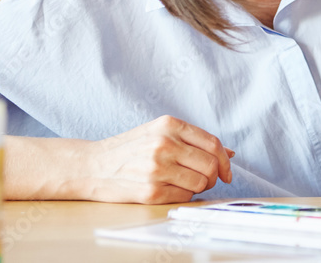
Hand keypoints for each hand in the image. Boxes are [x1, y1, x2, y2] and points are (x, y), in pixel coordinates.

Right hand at [84, 115, 234, 203]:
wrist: (92, 166)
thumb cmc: (128, 149)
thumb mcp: (158, 132)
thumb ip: (193, 140)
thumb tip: (229, 153)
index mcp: (169, 125)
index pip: (212, 143)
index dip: (224, 160)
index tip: (226, 171)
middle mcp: (164, 144)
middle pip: (210, 165)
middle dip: (213, 176)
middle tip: (205, 180)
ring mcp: (157, 168)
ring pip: (201, 183)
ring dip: (198, 187)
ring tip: (182, 183)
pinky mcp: (151, 191)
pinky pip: (185, 196)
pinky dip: (183, 195)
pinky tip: (169, 189)